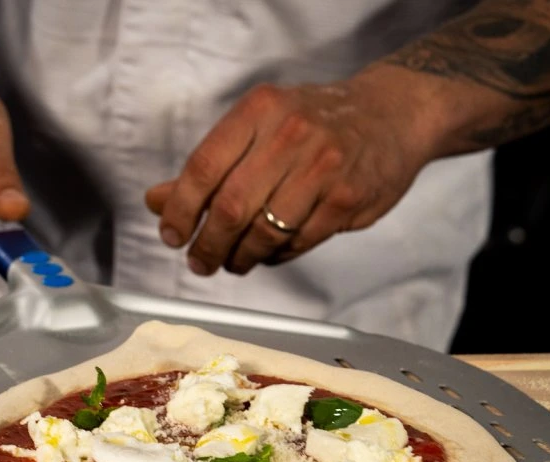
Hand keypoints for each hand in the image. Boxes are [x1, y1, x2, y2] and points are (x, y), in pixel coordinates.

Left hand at [145, 71, 435, 275]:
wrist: (392, 114)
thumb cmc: (315, 123)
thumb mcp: (260, 127)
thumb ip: (209, 166)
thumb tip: (157, 201)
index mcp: (260, 110)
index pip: (203, 167)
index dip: (179, 209)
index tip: (171, 235)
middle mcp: (290, 134)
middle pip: (230, 206)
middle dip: (207, 244)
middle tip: (200, 262)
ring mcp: (323, 167)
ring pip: (265, 231)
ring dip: (241, 256)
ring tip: (233, 262)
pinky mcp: (347, 198)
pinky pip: (298, 242)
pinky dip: (275, 256)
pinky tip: (268, 253)